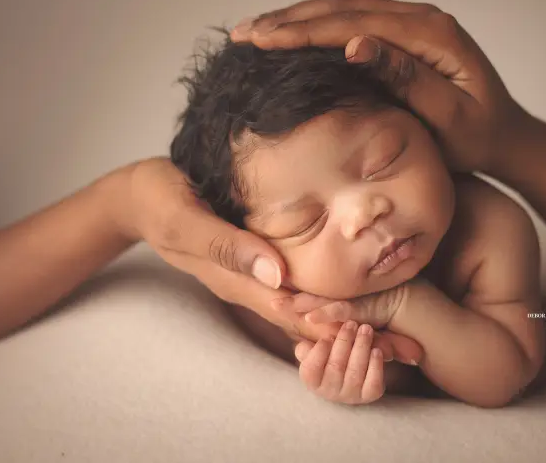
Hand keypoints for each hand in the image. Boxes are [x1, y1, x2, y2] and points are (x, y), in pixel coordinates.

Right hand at [110, 157, 422, 363]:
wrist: (139, 197)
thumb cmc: (161, 201)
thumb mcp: (186, 220)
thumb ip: (228, 246)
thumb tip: (276, 274)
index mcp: (239, 281)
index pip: (296, 314)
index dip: (336, 330)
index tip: (379, 342)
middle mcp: (252, 285)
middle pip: (310, 320)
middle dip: (355, 336)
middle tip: (406, 348)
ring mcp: (255, 276)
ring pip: (308, 309)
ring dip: (349, 323)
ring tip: (396, 334)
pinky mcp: (258, 261)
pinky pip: (298, 289)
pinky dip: (330, 300)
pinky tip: (357, 301)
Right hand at [230, 0, 533, 174]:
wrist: (507, 137)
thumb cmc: (481, 138)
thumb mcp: (449, 118)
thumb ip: (407, 79)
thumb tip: (357, 45)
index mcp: (432, 35)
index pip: (354, 23)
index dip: (303, 30)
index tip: (262, 40)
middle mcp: (422, 18)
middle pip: (344, 7)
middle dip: (289, 19)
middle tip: (243, 33)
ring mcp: (414, 23)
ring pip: (345, 8)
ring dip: (298, 18)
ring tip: (254, 30)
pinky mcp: (406, 35)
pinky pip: (355, 19)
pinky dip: (318, 25)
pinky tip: (291, 34)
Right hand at [294, 320, 385, 404]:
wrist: (351, 372)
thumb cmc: (329, 356)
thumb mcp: (314, 350)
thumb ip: (307, 347)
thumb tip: (305, 344)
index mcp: (312, 381)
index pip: (311, 369)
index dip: (319, 353)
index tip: (327, 336)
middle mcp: (329, 392)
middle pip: (336, 366)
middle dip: (344, 342)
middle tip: (351, 324)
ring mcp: (350, 395)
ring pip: (355, 372)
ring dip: (361, 347)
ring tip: (366, 329)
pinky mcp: (369, 394)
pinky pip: (373, 382)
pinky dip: (375, 365)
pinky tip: (377, 350)